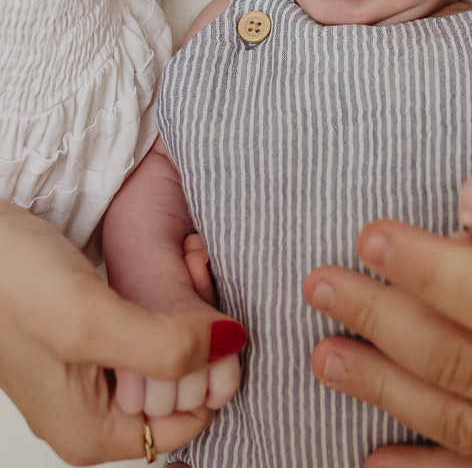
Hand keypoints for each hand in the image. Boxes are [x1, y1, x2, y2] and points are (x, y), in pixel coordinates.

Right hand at [0, 202, 232, 464]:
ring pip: (171, 352)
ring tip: (192, 261)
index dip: (214, 374)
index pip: (188, 422)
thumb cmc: (9, 284)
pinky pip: (153, 326)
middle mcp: (92, 411)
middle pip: (183, 387)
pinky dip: (172, 295)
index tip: (219, 319)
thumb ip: (165, 346)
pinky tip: (180, 259)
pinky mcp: (91, 335)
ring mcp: (89, 373)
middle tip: (202, 275)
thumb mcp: (92, 319)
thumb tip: (230, 347)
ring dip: (191, 309)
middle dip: (204, 334)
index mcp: (92, 432)